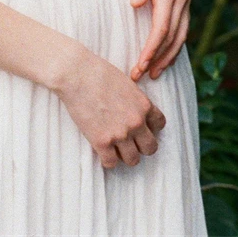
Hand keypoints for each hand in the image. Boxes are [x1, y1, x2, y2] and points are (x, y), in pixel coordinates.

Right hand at [53, 48, 166, 168]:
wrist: (78, 75)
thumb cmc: (100, 73)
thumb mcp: (127, 84)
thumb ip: (135, 101)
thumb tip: (136, 111)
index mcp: (144, 105)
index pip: (160, 124)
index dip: (151, 127)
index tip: (142, 127)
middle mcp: (136, 122)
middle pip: (150, 147)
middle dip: (142, 146)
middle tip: (132, 142)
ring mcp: (120, 134)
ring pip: (133, 160)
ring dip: (126, 155)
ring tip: (118, 150)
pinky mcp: (101, 142)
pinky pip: (111, 163)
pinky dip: (108, 160)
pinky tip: (104, 152)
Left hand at [128, 0, 190, 81]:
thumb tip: (135, 4)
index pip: (162, 27)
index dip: (151, 49)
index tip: (140, 65)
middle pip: (173, 36)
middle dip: (157, 59)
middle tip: (139, 76)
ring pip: (181, 35)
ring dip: (168, 56)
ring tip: (154, 74)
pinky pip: (182, 27)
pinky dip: (175, 45)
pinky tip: (166, 56)